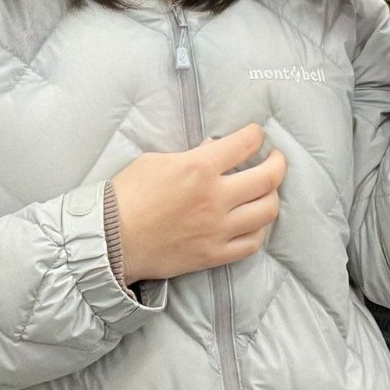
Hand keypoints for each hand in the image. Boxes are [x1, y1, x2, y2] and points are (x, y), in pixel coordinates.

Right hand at [111, 124, 285, 282]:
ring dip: (272, 196)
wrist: (111, 239)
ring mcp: (218, 229)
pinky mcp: (214, 254)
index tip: (257, 134)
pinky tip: (255, 221)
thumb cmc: (128, 195)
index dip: (255, 135)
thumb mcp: (156, 161)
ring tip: (267, 190)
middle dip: (278, 163)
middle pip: (267, 178)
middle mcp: (215, 198)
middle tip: (275, 158)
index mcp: (199, 168)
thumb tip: (214, 149)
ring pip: (266, 211)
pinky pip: (252, 243)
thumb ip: (191, 154)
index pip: (244, 144)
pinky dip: (260, 229)